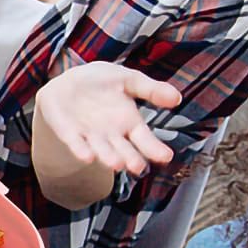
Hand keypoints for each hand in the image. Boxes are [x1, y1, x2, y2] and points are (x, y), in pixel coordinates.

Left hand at [34, 62, 183, 177]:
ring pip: (102, 150)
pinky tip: (87, 157)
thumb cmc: (103, 82)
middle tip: (138, 167)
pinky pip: (76, 143)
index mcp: (129, 123)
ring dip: (108, 157)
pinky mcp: (70, 134)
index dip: (154, 148)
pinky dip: (81, 150)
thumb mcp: (129, 80)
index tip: (166, 157)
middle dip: (130, 158)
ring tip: (116, 164)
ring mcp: (91, 136)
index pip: (144, 139)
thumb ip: (151, 90)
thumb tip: (177, 97)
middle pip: (124, 150)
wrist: (69, 81)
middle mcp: (112, 135)